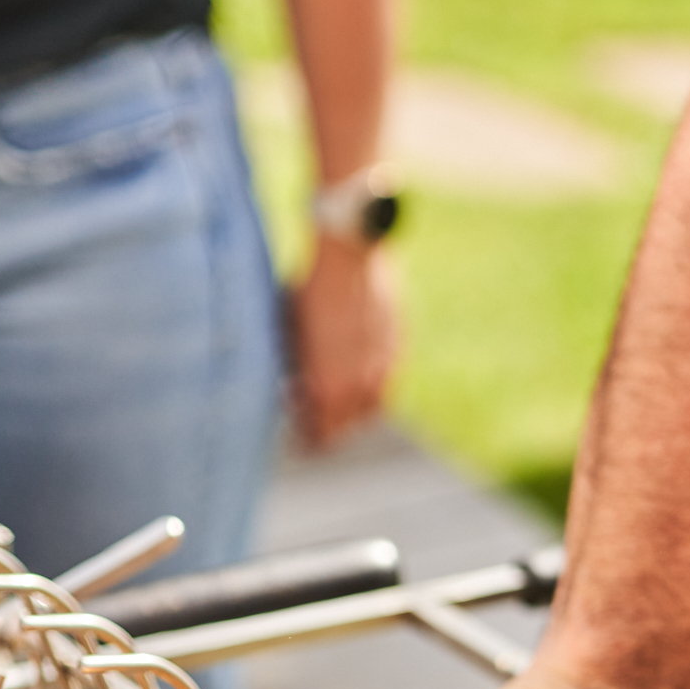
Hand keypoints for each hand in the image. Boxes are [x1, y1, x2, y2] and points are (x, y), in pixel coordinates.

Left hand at [287, 237, 397, 448]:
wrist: (350, 248)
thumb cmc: (309, 287)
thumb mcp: (291, 332)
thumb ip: (297, 370)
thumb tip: (294, 392)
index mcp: (330, 382)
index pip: (323, 431)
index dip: (309, 439)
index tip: (299, 440)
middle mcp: (361, 379)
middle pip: (348, 425)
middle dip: (330, 430)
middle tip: (314, 429)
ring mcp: (383, 362)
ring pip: (372, 407)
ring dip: (353, 414)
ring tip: (337, 410)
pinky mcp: (398, 343)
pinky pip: (387, 381)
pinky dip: (371, 389)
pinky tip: (358, 381)